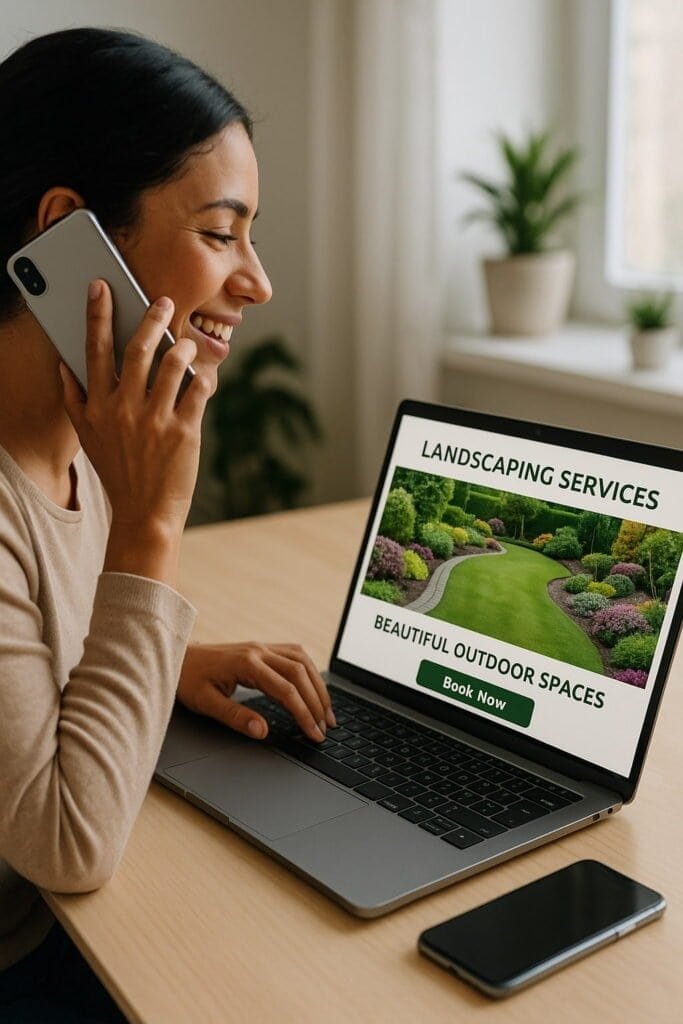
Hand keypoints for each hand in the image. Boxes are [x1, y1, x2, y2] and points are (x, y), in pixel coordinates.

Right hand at [60, 279, 209, 533]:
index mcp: (98, 406)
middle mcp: (124, 409)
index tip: (101, 287)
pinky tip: (206, 375)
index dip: (97, 314)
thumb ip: (74, 400)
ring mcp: (156, 420)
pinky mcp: (185, 431)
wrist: (145, 514)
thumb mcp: (87, 437)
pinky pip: (198, 390)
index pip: (94, 349)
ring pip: (173, 364)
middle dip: (151, 318)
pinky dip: (204, 377)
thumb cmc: (118, 472)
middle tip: (163, 301)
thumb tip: (64, 365)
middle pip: (137, 349)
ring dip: (183, 346)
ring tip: (188, 343)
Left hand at [176, 642, 336, 742]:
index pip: (286, 689)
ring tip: (327, 711)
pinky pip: (295, 654)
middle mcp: (259, 651)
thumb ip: (235, 717)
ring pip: (302, 661)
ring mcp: (262, 647)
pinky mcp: (263, 648)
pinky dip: (309, 671)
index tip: (314, 733)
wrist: (177, 657)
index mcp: (246, 663)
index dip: (304, 713)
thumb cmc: (189, 680)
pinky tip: (314, 686)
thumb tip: (262, 731)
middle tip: (326, 727)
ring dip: (318, 685)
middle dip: (317, 702)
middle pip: (300, 673)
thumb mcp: (206, 703)